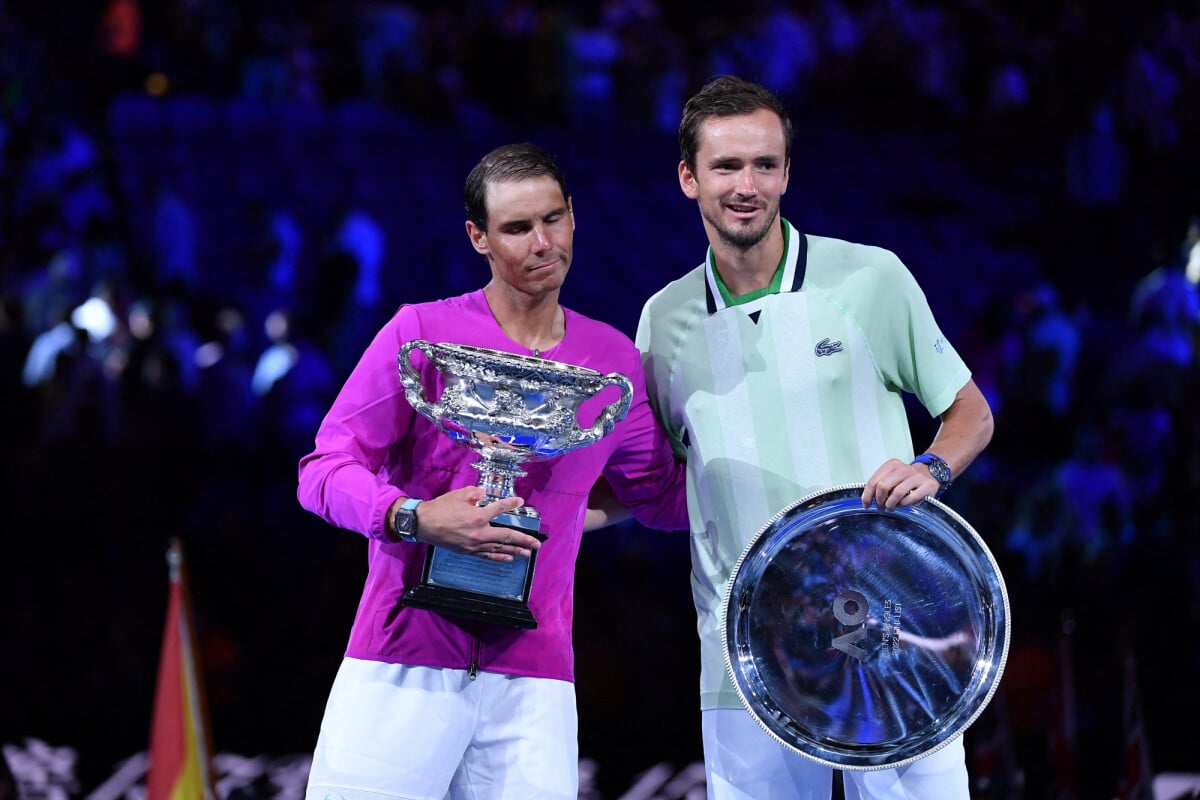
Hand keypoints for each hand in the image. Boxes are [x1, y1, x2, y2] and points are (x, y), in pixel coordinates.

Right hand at [412, 486, 541, 561]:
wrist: (423, 524)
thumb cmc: (440, 508)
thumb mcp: (459, 494)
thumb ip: (475, 493)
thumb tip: (484, 493)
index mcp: (478, 515)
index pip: (500, 508)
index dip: (511, 503)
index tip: (520, 501)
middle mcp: (480, 532)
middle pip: (507, 536)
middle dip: (524, 540)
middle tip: (537, 544)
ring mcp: (475, 544)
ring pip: (500, 548)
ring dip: (516, 551)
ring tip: (528, 554)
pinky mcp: (469, 551)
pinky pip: (488, 555)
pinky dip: (499, 557)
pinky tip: (509, 558)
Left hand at [860, 458, 937, 510]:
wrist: (929, 475)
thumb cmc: (907, 480)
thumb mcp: (892, 478)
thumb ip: (879, 485)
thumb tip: (867, 499)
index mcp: (892, 465)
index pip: (873, 481)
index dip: (867, 495)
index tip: (866, 504)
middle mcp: (904, 468)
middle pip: (883, 486)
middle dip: (879, 500)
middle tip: (881, 507)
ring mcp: (917, 476)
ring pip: (897, 493)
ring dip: (891, 504)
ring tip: (891, 507)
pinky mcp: (927, 485)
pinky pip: (912, 498)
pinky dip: (905, 504)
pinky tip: (903, 504)